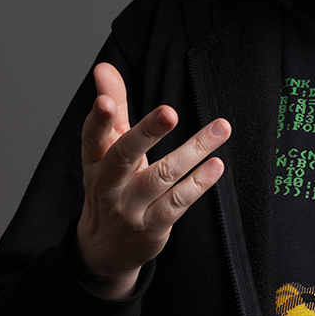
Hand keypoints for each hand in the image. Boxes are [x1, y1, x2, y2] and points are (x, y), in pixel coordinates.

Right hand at [76, 63, 228, 298]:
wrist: (106, 248)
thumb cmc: (111, 185)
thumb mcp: (106, 149)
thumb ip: (112, 108)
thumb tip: (104, 67)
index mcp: (95, 160)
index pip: (92, 137)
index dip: (98, 119)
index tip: (105, 101)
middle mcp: (108, 184)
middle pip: (124, 156)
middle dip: (146, 133)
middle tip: (169, 112)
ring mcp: (130, 208)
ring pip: (161, 177)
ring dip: (193, 150)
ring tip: (221, 127)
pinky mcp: (153, 226)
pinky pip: (178, 202)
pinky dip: (198, 183)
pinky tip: (217, 164)